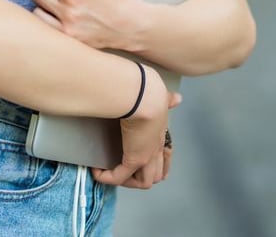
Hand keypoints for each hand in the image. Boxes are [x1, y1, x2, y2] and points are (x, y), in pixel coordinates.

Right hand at [93, 69, 179, 188]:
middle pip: (156, 175)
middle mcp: (156, 149)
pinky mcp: (134, 158)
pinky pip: (119, 177)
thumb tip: (178, 98)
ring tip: (112, 173)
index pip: (164, 158)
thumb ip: (168, 99)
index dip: (155, 163)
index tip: (144, 158)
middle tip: (125, 170)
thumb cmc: (151, 92)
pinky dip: (107, 177)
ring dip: (128, 181)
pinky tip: (97, 171)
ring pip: (144, 182)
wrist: (145, 95)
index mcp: (161, 134)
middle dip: (142, 176)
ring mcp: (147, 156)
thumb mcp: (162, 96)